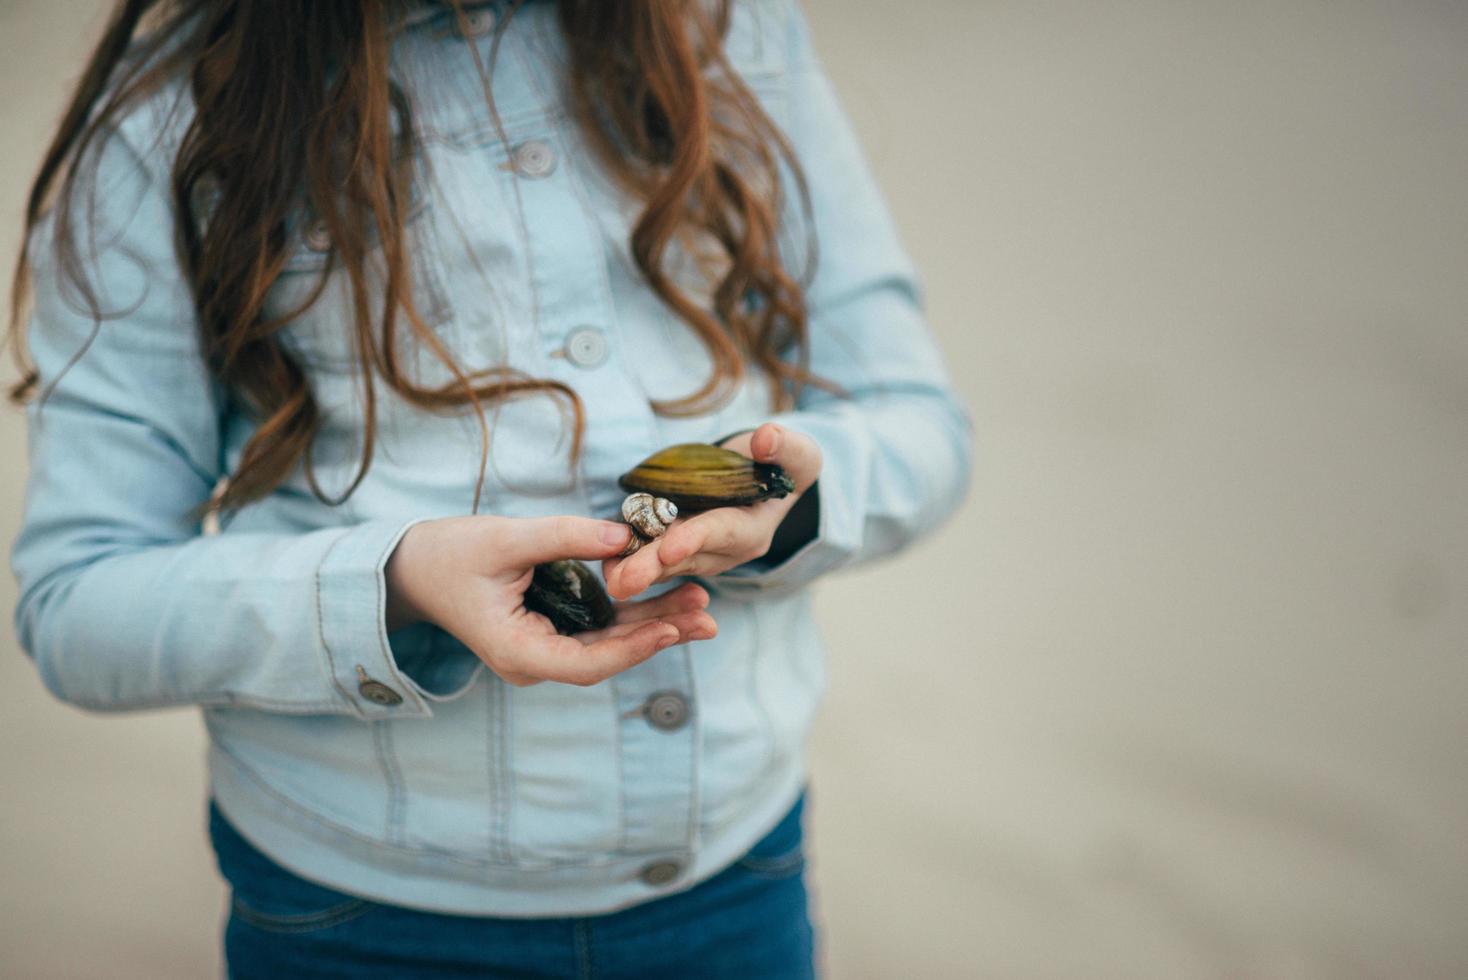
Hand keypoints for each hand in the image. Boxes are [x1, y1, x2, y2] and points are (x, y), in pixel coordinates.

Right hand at [385, 515, 716, 686]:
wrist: (414, 567)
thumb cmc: (450, 553)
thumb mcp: (505, 537)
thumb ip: (565, 537)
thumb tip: (626, 536)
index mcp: (516, 651)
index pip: (586, 663)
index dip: (633, 648)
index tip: (671, 627)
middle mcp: (534, 662)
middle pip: (608, 657)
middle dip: (659, 634)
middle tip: (708, 615)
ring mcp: (543, 651)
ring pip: (609, 645)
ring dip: (655, 625)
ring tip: (702, 606)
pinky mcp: (551, 632)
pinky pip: (599, 630)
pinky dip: (634, 615)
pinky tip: (671, 601)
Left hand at [603, 422, 821, 599]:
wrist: (767, 479)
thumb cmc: (782, 465)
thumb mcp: (797, 453)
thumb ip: (785, 447)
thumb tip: (764, 439)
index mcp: (753, 531)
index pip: (721, 533)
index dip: (695, 539)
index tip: (669, 546)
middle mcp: (724, 552)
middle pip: (684, 557)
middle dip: (651, 567)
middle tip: (621, 580)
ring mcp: (698, 554)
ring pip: (662, 562)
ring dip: (633, 569)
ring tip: (605, 576)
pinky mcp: (676, 549)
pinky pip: (650, 554)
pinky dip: (628, 557)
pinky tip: (603, 561)